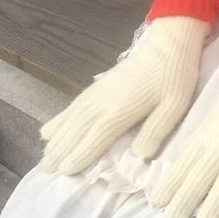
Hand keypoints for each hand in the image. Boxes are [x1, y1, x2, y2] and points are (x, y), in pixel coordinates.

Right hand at [39, 16, 211, 174]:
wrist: (168, 45)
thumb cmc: (174, 76)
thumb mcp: (174, 106)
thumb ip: (155, 131)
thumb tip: (138, 156)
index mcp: (120, 111)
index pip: (95, 138)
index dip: (79, 156)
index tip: (64, 172)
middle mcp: (102, 103)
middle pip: (76, 131)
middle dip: (61, 152)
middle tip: (46, 171)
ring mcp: (97, 93)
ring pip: (71, 120)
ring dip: (57, 139)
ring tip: (44, 157)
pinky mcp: (98, 86)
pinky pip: (73, 106)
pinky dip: (59, 120)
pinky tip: (49, 130)